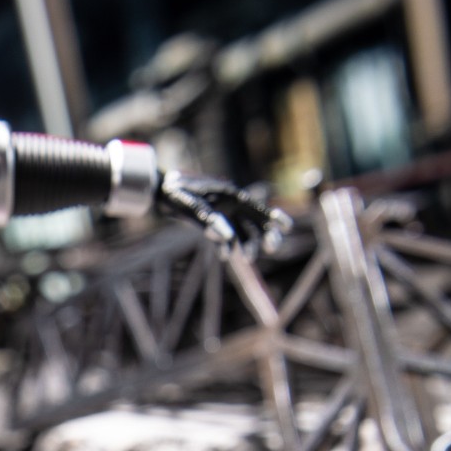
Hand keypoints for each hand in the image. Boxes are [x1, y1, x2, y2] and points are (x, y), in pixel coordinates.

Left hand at [156, 171, 288, 253]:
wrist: (162, 191)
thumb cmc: (177, 192)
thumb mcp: (191, 205)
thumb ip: (210, 220)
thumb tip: (227, 236)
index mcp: (231, 195)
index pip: (257, 207)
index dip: (273, 217)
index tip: (288, 227)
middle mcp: (231, 205)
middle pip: (255, 222)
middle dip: (266, 235)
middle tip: (272, 249)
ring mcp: (223, 214)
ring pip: (242, 233)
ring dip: (246, 246)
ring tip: (246, 259)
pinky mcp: (213, 223)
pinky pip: (226, 238)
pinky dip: (227, 247)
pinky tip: (224, 256)